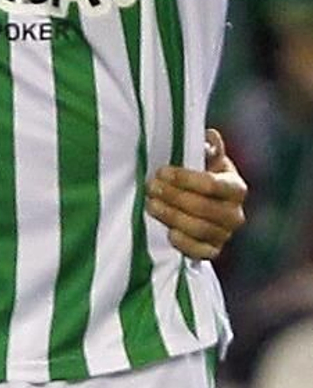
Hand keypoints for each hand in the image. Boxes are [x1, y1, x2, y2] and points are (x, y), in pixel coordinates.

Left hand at [144, 128, 245, 260]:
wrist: (205, 211)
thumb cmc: (202, 180)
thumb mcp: (207, 163)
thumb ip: (209, 150)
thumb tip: (210, 136)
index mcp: (236, 188)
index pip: (212, 184)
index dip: (185, 179)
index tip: (162, 172)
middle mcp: (235, 214)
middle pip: (203, 207)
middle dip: (173, 196)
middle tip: (151, 187)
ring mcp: (225, 235)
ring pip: (198, 228)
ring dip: (172, 216)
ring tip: (151, 204)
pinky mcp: (212, 252)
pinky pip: (199, 252)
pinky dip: (183, 243)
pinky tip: (167, 232)